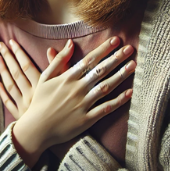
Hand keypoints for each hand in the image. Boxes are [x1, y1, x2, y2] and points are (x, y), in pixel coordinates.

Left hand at [0, 40, 67, 119]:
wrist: (64, 138)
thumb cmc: (68, 111)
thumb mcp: (66, 86)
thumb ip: (61, 67)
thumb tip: (53, 48)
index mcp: (42, 86)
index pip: (26, 65)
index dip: (18, 53)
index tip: (11, 41)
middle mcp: (31, 94)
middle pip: (16, 72)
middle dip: (8, 57)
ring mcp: (24, 105)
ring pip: (10, 85)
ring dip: (3, 71)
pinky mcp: (21, 116)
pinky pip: (9, 102)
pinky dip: (2, 92)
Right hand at [12, 38, 134, 166]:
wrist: (36, 129)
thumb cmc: (40, 102)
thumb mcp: (44, 78)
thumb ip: (58, 60)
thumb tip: (70, 42)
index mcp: (67, 78)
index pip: (89, 60)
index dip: (104, 49)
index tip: (116, 40)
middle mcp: (77, 89)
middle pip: (100, 71)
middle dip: (116, 58)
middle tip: (130, 49)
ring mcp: (83, 104)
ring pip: (105, 87)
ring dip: (120, 76)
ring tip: (133, 65)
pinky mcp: (87, 119)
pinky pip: (105, 109)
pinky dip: (118, 101)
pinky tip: (129, 93)